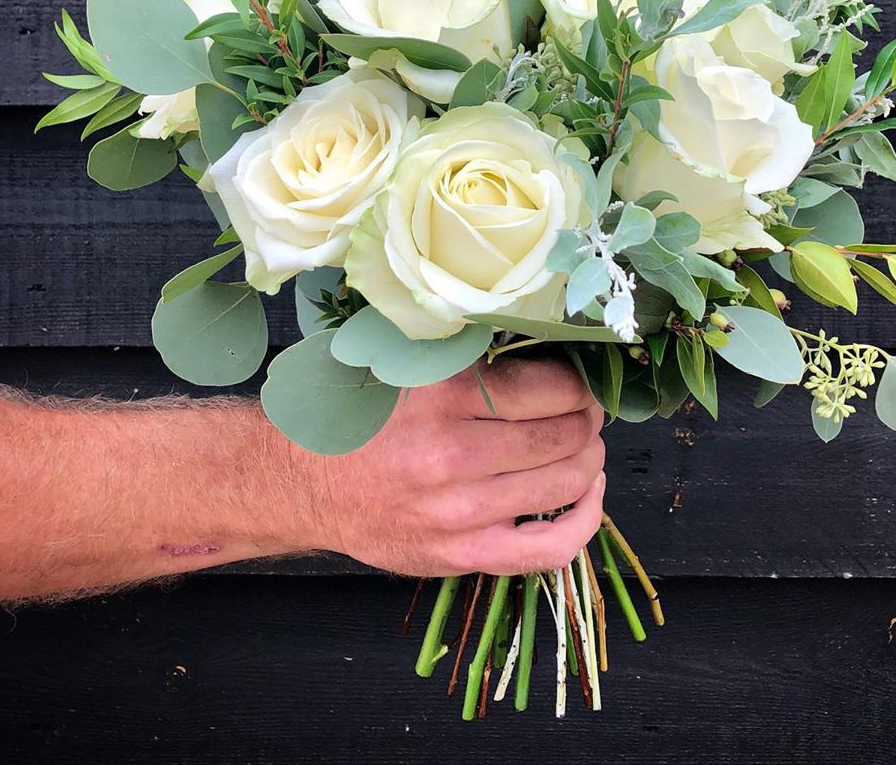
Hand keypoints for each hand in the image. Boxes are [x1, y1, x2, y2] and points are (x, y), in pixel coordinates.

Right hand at [301, 357, 605, 575]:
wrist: (305, 483)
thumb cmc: (364, 417)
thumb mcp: (406, 365)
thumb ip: (468, 353)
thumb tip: (544, 340)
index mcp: (444, 395)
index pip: (551, 386)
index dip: (578, 383)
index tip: (578, 380)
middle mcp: (454, 453)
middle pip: (564, 434)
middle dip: (588, 419)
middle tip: (586, 411)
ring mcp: (461, 511)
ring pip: (565, 483)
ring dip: (590, 460)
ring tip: (584, 445)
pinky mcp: (463, 554)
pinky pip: (550, 549)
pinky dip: (586, 520)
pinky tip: (589, 495)